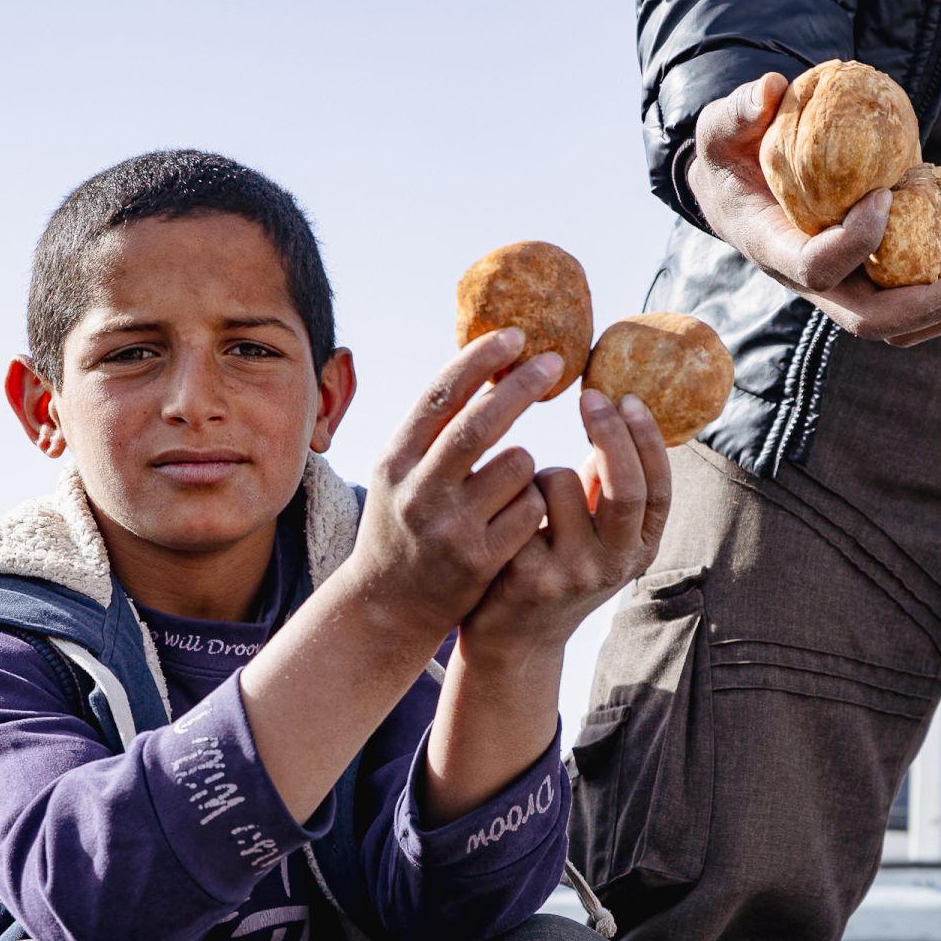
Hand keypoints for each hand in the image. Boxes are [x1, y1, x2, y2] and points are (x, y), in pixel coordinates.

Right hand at [346, 328, 556, 640]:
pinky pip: (531, 509)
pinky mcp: (480, 560)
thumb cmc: (404, 523)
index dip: (479, 359)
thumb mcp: (401, 471)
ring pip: (518, 465)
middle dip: (521, 387)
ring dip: (526, 464)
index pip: (440, 395)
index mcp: (395, 459)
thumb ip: (434, 429)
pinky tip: (513, 519)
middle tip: (554, 361)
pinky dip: (532, 503)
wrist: (386, 605)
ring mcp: (450, 527)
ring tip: (505, 484)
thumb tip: (487, 365)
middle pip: (481, 423)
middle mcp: (418, 490)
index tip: (515, 335)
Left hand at [458, 387, 671, 660]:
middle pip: (626, 487)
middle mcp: (615, 565)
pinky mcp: (528, 576)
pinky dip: (510, 494)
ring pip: (560, 482)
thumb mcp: (598, 536)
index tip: (628, 397)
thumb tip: (617, 417)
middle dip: (609, 433)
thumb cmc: (557, 567)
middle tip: (590, 395)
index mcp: (640, 549)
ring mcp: (573, 574)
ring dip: (540, 472)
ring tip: (527, 501)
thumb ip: (610, 489)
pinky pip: (519, 502)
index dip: (647, 439)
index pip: (659, 488)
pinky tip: (499, 519)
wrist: (514, 639)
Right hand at [686, 71, 940, 346]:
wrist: (736, 190)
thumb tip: (772, 88)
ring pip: (897, 326)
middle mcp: (810, 282)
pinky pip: (910, 297)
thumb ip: (738, 111)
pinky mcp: (866, 276)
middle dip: (930, 303)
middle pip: (870, 320)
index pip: (816, 268)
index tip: (885, 196)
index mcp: (774, 250)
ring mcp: (842, 285)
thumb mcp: (719, 129)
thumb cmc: (730, 156)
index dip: (856, 241)